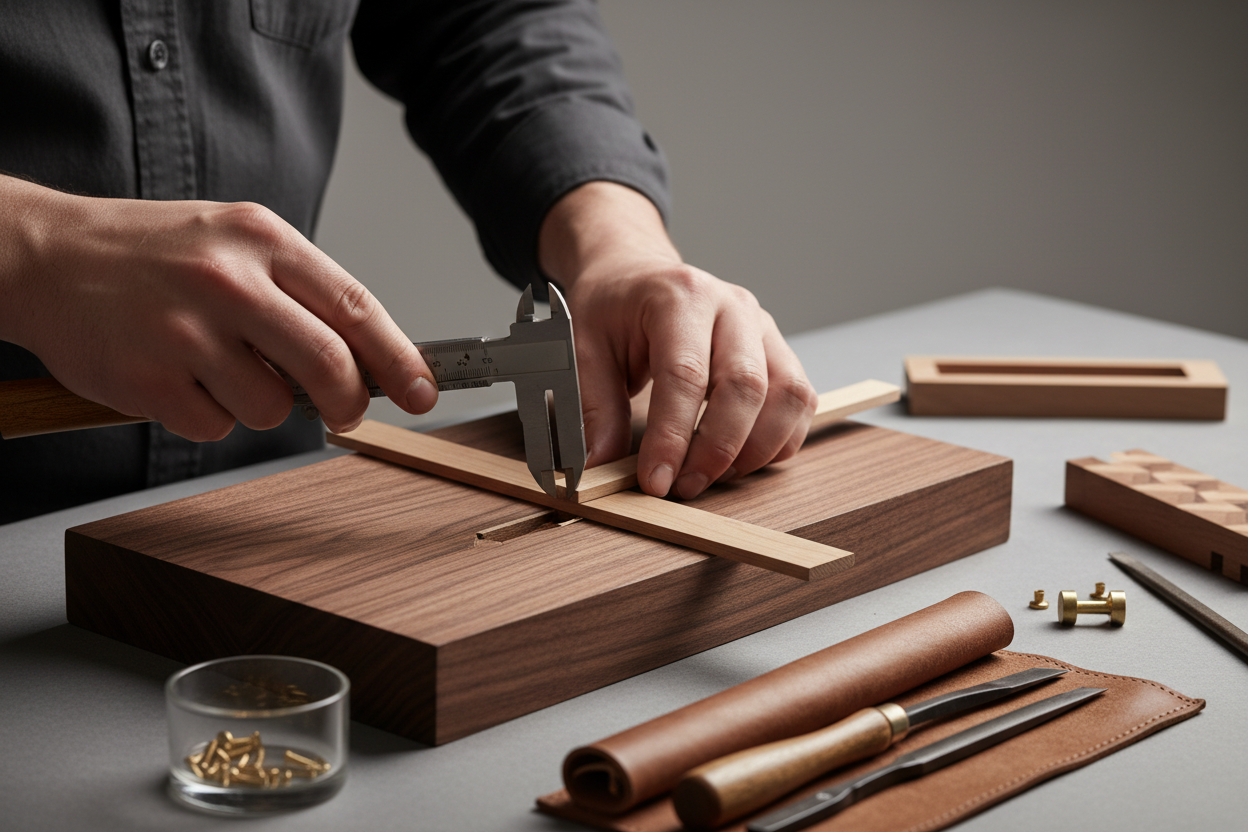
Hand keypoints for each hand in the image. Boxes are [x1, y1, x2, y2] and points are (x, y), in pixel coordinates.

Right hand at [0, 174, 435, 439]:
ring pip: (272, 408)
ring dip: (262, 406)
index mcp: (261, 240)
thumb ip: (302, 293)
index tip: (424, 392)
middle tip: (345, 411)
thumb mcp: (236, 242)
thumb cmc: (154, 253)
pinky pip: (215, 428)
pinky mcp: (147, 379)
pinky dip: (209, 417)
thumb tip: (370, 359)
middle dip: (349, 403)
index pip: (356, 307)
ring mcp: (185, 332)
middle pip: (330, 367)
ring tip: (221, 368)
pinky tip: (179, 378)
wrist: (45, 254)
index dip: (401, 359)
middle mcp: (227, 281)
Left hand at [540, 182, 816, 498]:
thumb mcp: (583, 349)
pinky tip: (742, 459)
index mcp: (678, 296)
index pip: (685, 374)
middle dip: (717, 449)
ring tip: (713, 476)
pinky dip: (780, 440)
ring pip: (787, 395)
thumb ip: (595, 407)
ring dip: (755, 449)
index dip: (672, 436)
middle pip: (745, 385)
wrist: (636, 274)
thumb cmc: (613, 310)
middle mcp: (731, 306)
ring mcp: (762, 326)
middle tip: (684, 486)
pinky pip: (800, 401)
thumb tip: (601, 465)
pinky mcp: (778, 350)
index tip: (656, 480)